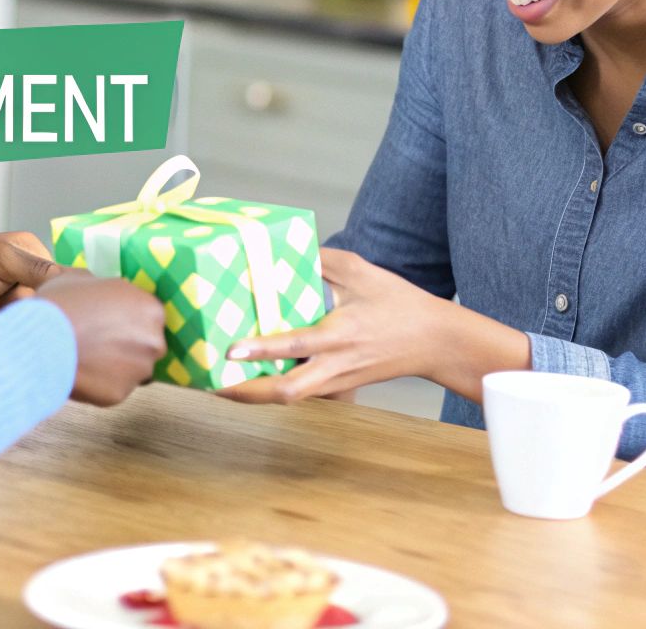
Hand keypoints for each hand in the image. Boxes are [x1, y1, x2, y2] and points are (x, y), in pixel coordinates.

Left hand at [0, 231, 63, 332]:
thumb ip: (35, 266)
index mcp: (27, 257)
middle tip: (6, 307)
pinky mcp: (5, 336)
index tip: (38, 295)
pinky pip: (25, 341)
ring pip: (40, 323)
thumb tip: (69, 281)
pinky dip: (16, 339)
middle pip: (52, 302)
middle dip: (36, 307)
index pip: (60, 276)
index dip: (53, 288)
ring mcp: (15, 312)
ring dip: (23, 324)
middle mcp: (25, 284)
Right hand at [37, 273, 165, 405]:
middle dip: (126, 346)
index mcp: (150, 308)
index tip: (108, 325)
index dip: (127, 321)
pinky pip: (113, 389)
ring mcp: (139, 369)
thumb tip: (98, 290)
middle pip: (145, 346)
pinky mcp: (121, 393)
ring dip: (115, 367)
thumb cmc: (60, 303)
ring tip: (85, 359)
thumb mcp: (81, 279)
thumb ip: (102, 287)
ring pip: (132, 371)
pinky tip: (80, 373)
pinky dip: (99, 385)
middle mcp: (153, 340)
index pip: (148, 317)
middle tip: (98, 344)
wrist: (39, 339)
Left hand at [216, 249, 449, 403]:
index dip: (261, 350)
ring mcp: (338, 380)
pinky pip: (301, 393)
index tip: (231, 349)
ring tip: (221, 385)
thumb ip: (321, 260)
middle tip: (211, 384)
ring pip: (291, 398)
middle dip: (246, 392)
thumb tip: (285, 248)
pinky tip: (251, 382)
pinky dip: (274, 390)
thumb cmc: (399, 303)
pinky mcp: (340, 386)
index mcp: (341, 333)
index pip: (295, 345)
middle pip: (287, 391)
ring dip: (255, 395)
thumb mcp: (361, 271)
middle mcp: (336, 363)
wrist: (433, 341)